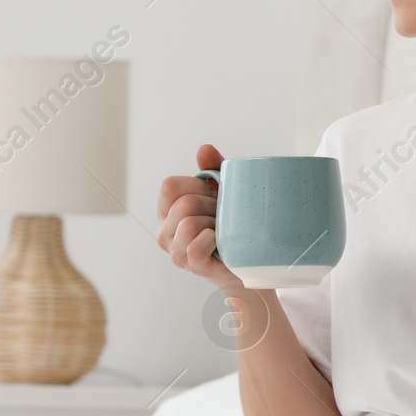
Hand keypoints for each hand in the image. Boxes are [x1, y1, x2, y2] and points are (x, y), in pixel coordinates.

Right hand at [156, 144, 241, 290]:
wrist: (249, 260)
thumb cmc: (232, 225)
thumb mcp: (224, 191)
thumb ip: (213, 168)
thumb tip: (204, 149)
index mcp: (168, 210)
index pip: (169, 186)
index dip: (196, 185)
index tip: (213, 194)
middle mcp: (166, 231)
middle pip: (184, 204)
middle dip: (211, 205)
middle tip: (223, 216)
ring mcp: (176, 251)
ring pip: (188, 223)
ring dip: (213, 223)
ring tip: (223, 230)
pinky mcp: (192, 266)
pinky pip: (195, 247)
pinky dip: (211, 240)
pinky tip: (220, 242)